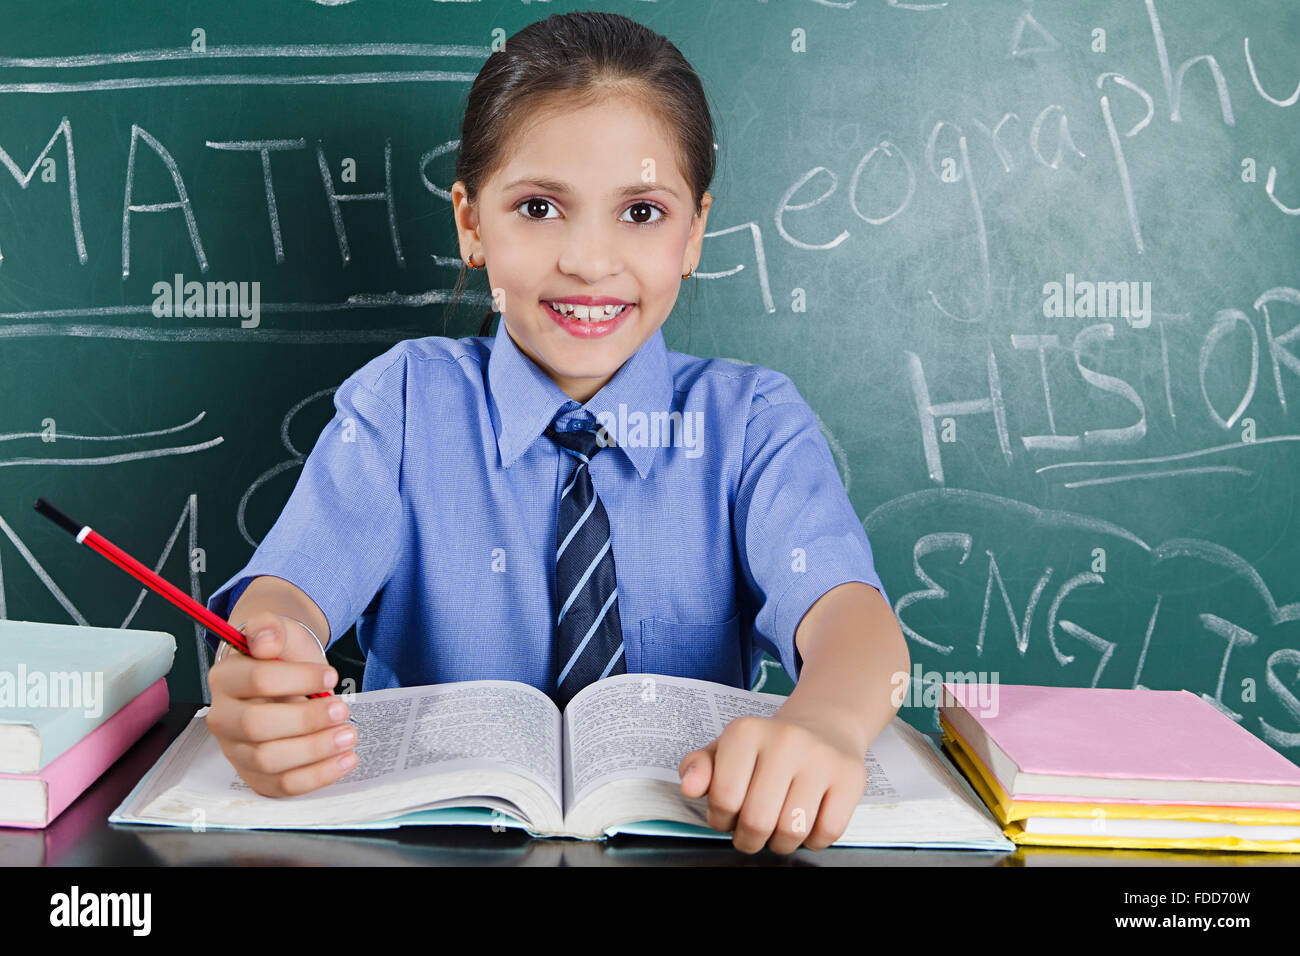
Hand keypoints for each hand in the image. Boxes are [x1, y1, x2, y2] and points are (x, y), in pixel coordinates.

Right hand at [206, 610, 356, 796]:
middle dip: (306, 720)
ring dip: (315, 750)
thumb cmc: (279, 654)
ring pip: (269, 761)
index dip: (298, 679)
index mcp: (226, 679)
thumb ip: (269, 627)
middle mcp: (224, 718)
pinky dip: (317, 776)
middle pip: (258, 727)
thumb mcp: (278, 630)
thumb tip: (265, 640)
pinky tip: (345, 760)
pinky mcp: (256, 775)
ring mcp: (236, 750)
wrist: (282, 673)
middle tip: (342, 710)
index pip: (258, 681)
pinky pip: (282, 785)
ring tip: (348, 735)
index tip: (331, 676)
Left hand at [677, 711, 866, 854]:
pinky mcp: (850, 776)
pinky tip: (807, 822)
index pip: (724, 798)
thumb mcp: (726, 750)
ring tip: (777, 828)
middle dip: (749, 839)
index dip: (721, 819)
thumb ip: (699, 767)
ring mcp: (821, 757)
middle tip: (751, 832)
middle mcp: (785, 739)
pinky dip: (813, 840)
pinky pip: (827, 832)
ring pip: (793, 831)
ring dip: (781, 843)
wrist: (823, 727)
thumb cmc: (766, 748)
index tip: (727, 814)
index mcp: (747, 731)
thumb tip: (689, 787)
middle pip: (758, 821)